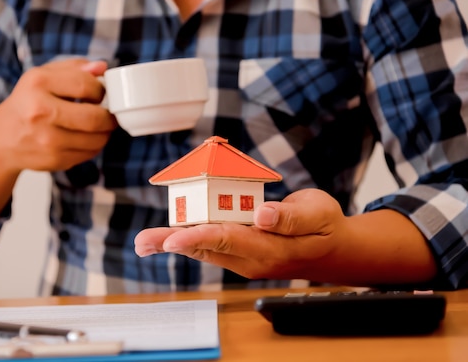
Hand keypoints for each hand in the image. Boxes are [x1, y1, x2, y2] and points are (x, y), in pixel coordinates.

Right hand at [0, 58, 117, 171]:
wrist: (2, 138)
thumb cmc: (28, 103)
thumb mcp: (44, 76)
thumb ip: (74, 68)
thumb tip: (102, 67)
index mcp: (38, 84)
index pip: (85, 85)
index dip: (101, 90)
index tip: (101, 93)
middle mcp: (39, 111)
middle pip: (94, 117)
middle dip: (108, 117)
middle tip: (109, 114)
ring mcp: (46, 139)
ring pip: (96, 139)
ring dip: (104, 133)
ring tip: (98, 127)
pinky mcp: (52, 160)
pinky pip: (88, 154)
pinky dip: (93, 146)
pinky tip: (85, 138)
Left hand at [134, 188, 347, 280]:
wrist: (330, 248)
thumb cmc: (325, 226)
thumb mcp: (318, 214)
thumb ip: (290, 217)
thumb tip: (261, 214)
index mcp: (270, 248)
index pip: (229, 239)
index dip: (199, 236)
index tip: (174, 238)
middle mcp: (251, 257)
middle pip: (207, 248)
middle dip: (173, 243)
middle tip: (142, 242)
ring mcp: (243, 257)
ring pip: (204, 249)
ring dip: (172, 244)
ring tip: (143, 242)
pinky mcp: (239, 251)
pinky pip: (209, 245)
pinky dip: (186, 240)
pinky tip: (165, 239)